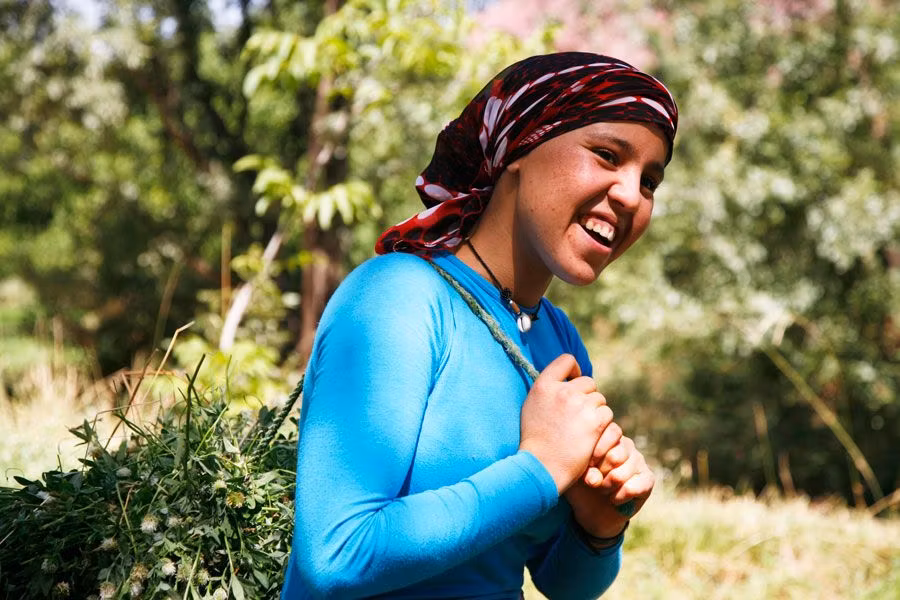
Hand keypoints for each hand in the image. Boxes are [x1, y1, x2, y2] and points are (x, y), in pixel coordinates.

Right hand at [518, 354, 613, 493]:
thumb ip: (547, 391)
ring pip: (599, 399)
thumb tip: (566, 380)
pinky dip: (602, 426)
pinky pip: (607, 414)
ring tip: (582, 431)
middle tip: (578, 417)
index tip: (574, 383)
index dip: (575, 371)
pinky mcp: (594, 421)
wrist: (541, 467)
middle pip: (588, 382)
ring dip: (595, 413)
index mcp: (543, 385)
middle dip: (587, 397)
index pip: (566, 360)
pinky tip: (590, 438)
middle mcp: (562, 391)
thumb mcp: (531, 407)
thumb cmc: (535, 441)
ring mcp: (579, 405)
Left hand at [566, 434, 654, 537]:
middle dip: (599, 474)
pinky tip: (614, 499)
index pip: (609, 433)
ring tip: (601, 490)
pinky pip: (631, 488)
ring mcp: (639, 460)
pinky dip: (618, 497)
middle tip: (593, 481)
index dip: (594, 453)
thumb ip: (582, 468)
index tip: (585, 466)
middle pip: (615, 456)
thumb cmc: (581, 484)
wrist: (593, 509)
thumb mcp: (576, 473)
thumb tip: (594, 479)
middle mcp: (626, 444)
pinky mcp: (648, 479)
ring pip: (620, 475)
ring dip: (607, 488)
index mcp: (607, 436)